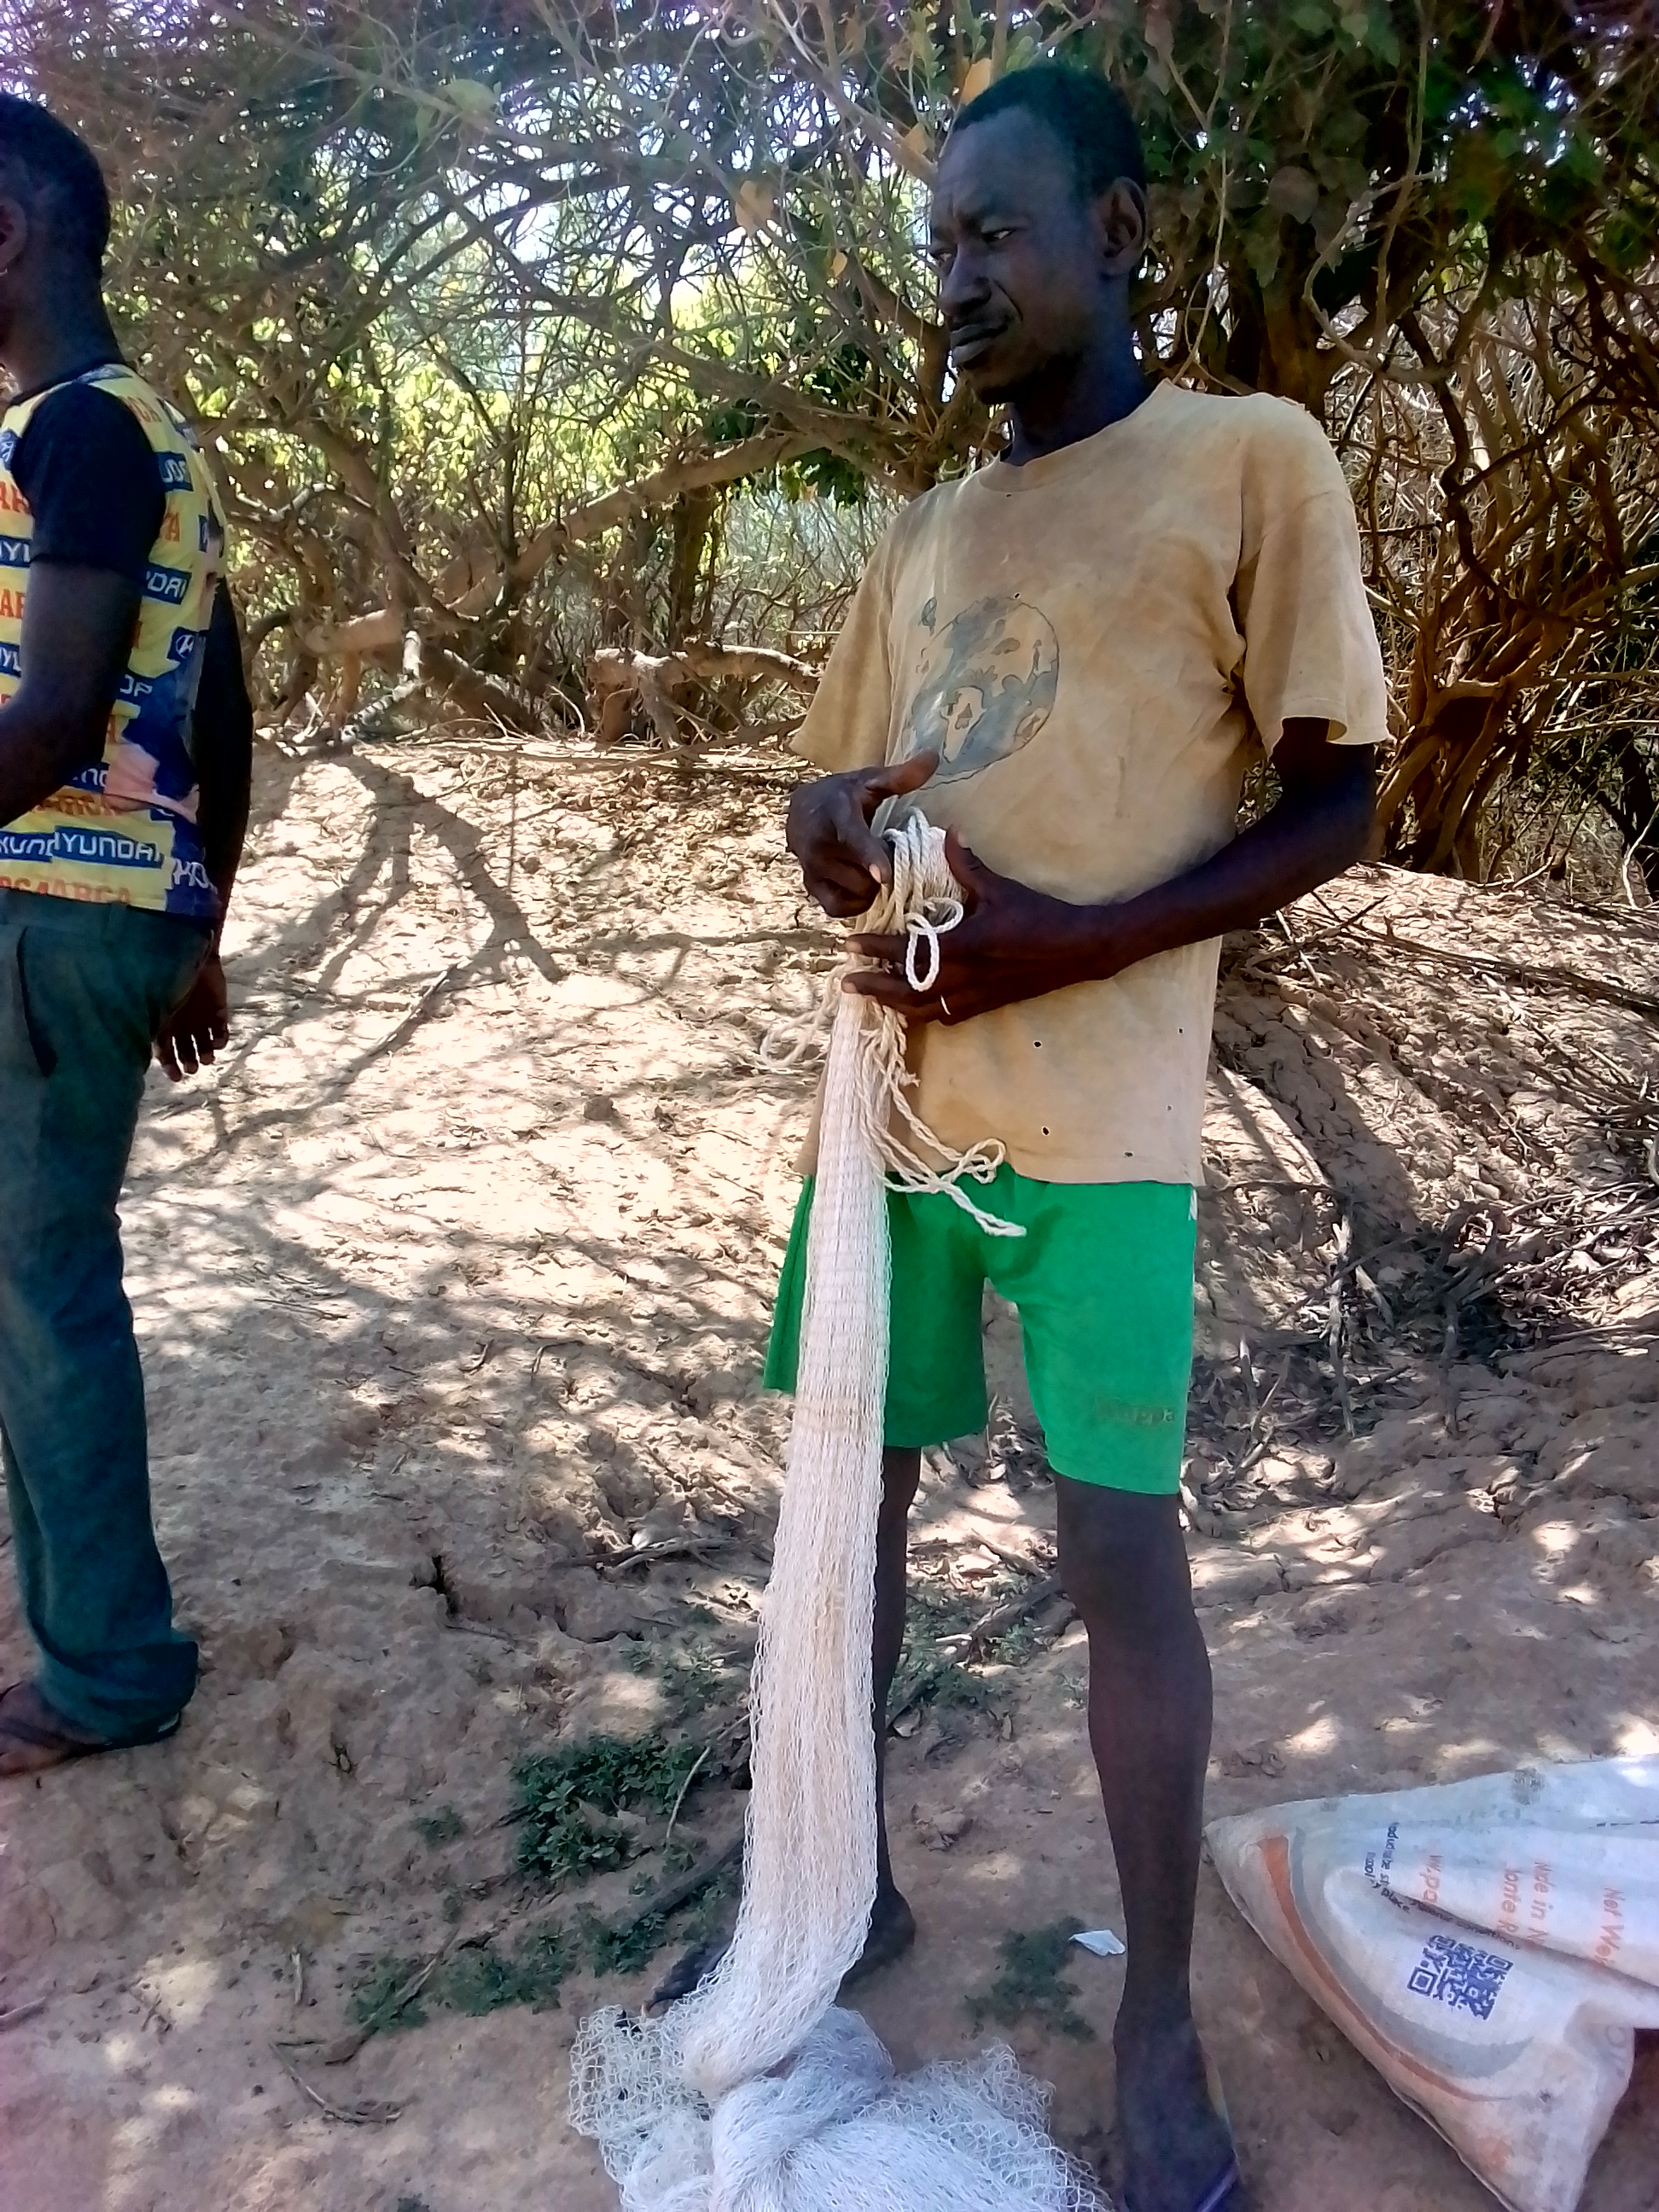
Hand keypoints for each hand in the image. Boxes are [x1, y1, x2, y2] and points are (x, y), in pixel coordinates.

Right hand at [156, 950, 229, 1080]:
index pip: (165, 1050)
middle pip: (186, 1049)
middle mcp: (183, 1022)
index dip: (170, 1065)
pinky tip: (219, 1043)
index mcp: (164, 1020)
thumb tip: (144, 1049)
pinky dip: (221, 1038)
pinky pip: (221, 1028)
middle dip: (189, 1060)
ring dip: (206, 1052)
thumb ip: (152, 1023)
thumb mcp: (155, 1002)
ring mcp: (201, 1016)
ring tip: (207, 1058)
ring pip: (205, 1042)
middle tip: (192, 1069)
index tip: (177, 1077)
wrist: (190, 950)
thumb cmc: (166, 976)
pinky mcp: (218, 1009)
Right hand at [786, 750, 938, 916]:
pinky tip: (864, 889)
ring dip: (871, 888)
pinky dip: (855, 904)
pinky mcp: (810, 887)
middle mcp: (819, 846)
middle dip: (883, 872)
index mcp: (836, 816)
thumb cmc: (842, 795)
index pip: (852, 840)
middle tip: (888, 857)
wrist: (801, 810)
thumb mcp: (869, 782)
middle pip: (860, 876)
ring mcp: (812, 869)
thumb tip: (933, 758)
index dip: (869, 858)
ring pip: (852, 893)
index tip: (884, 875)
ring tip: (876, 870)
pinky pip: (837, 908)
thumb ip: (900, 777)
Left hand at [846, 828, 1131, 1024]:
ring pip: (921, 1009)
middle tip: (846, 980)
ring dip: (891, 1004)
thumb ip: (967, 865)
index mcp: (962, 946)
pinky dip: (920, 1014)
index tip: (851, 944)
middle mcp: (962, 977)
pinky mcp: (985, 1005)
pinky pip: (944, 1016)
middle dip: (873, 986)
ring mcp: (973, 996)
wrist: (1077, 949)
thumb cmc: (1039, 916)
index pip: (907, 950)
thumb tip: (947, 834)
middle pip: (905, 989)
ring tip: (868, 997)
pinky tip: (908, 1009)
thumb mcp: (1000, 888)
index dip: (876, 948)